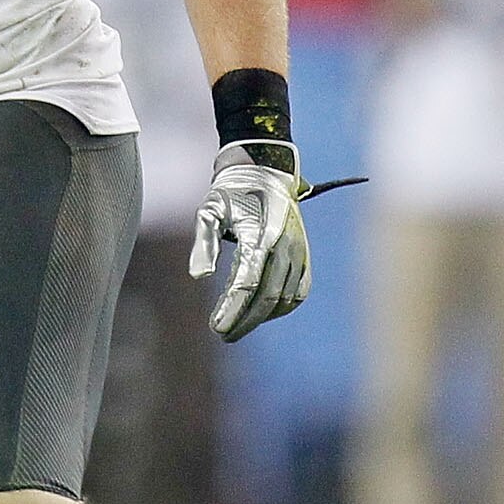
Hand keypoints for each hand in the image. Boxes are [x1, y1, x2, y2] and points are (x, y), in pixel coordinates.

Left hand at [190, 141, 310, 341]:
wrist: (265, 170)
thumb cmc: (232, 191)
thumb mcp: (210, 209)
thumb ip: (204, 242)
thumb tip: (200, 277)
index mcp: (262, 234)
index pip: (247, 282)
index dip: (233, 309)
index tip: (216, 327)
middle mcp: (285, 245)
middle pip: (267, 296)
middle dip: (244, 320)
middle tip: (222, 333)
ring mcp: (298, 251)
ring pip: (285, 298)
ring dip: (261, 316)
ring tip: (236, 325)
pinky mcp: (304, 255)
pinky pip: (299, 291)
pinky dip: (282, 307)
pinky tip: (261, 313)